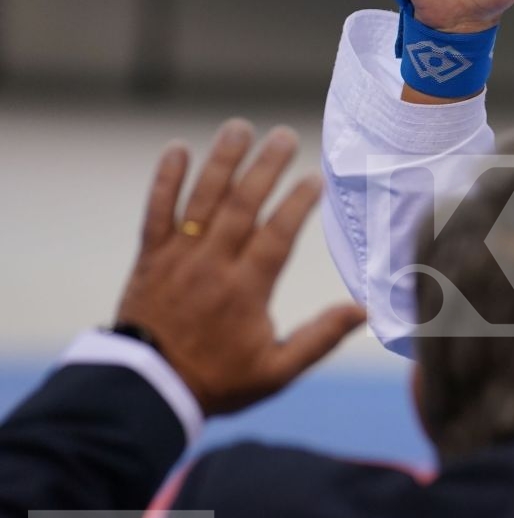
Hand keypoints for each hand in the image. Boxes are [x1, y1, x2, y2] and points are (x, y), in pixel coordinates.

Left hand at [114, 120, 367, 415]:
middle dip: (266, 167)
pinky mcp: (151, 257)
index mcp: (246, 289)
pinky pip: (157, 211)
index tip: (316, 178)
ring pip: (202, 199)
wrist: (147, 389)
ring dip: (223, 161)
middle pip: (242, 205)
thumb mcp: (277, 371)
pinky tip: (178, 150)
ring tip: (240, 128)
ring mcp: (178, 257)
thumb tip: (363, 311)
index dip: (297, 204)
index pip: (276, 235)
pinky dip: (166, 180)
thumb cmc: (218, 380)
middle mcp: (212, 265)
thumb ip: (320, 338)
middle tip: (285, 136)